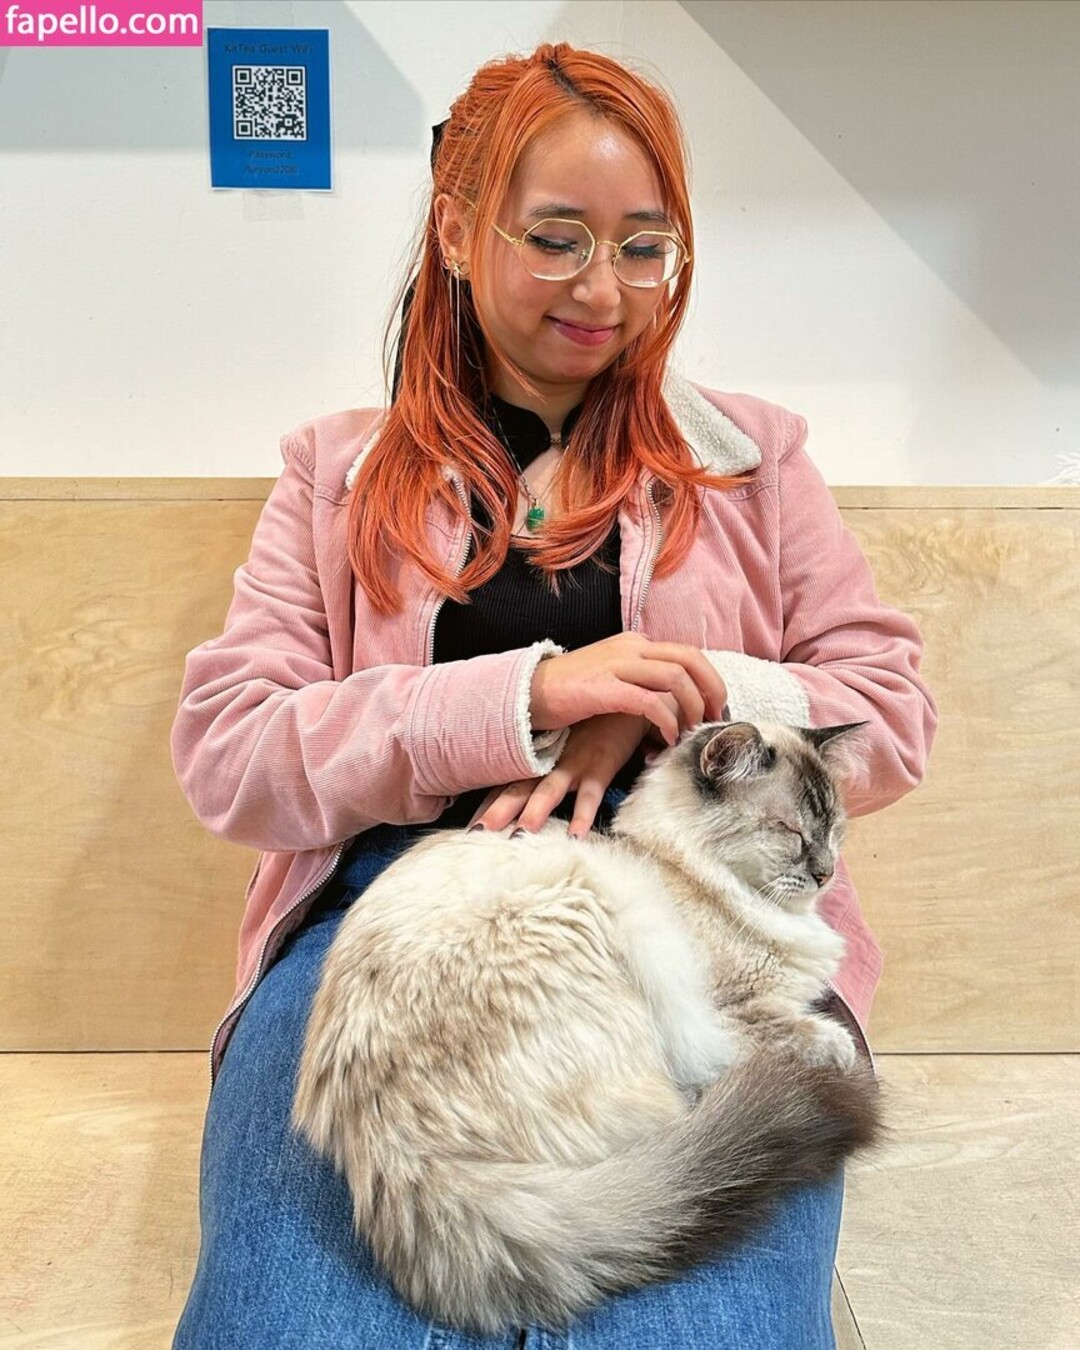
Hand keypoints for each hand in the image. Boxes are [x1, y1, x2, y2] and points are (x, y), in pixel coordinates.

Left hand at [468, 712, 651, 836]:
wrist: (623, 697)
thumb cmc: (593, 722)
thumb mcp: (565, 742)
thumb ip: (548, 766)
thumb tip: (527, 797)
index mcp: (540, 758)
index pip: (506, 783)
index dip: (487, 805)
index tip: (470, 828)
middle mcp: (551, 761)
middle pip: (518, 789)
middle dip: (497, 811)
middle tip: (479, 835)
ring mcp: (574, 762)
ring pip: (548, 790)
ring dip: (534, 811)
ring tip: (520, 834)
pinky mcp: (601, 764)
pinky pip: (590, 794)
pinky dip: (582, 815)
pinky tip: (575, 835)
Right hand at [530, 633, 727, 745]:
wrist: (528, 694)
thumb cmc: (571, 693)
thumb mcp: (612, 677)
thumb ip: (641, 680)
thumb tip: (672, 701)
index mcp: (634, 643)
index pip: (686, 653)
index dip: (709, 679)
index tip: (715, 707)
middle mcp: (630, 648)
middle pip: (689, 659)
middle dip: (711, 689)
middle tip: (716, 718)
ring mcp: (617, 665)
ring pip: (675, 677)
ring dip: (691, 707)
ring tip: (692, 731)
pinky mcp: (605, 688)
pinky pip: (650, 702)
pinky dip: (666, 721)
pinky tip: (667, 739)